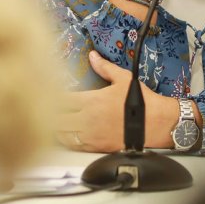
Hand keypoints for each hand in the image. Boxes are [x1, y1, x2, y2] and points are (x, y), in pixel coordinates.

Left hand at [56, 51, 179, 151]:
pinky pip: (72, 145)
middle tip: (47, 111)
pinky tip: (67, 135)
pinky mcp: (95, 147)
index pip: (61, 99)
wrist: (156, 124)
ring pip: (61, 134)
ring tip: (55, 124)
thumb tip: (92, 56)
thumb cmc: (142, 101)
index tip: (48, 95)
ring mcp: (90, 135)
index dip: (52, 97)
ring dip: (56, 128)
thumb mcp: (125, 79)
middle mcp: (87, 118)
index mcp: (92, 100)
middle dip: (50, 114)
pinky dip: (66, 140)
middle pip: (56, 118)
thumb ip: (105, 68)